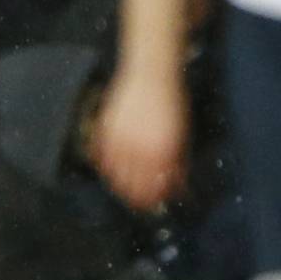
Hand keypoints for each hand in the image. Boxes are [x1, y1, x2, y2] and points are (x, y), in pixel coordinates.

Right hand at [95, 68, 189, 210]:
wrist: (151, 74)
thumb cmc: (171, 104)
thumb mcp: (181, 135)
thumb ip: (177, 162)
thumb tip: (176, 186)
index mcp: (162, 151)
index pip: (153, 186)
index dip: (152, 199)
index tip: (152, 204)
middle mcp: (140, 148)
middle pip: (132, 184)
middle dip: (135, 196)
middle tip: (137, 201)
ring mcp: (120, 138)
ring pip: (113, 173)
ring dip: (118, 184)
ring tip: (122, 188)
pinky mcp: (105, 129)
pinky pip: (100, 156)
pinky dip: (103, 165)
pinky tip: (108, 169)